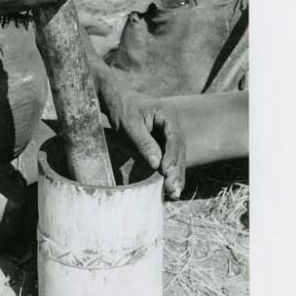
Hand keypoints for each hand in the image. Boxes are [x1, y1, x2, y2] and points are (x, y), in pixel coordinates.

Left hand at [99, 77, 185, 199]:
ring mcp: (170, 134)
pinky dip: (170, 173)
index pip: (174, 137)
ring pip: (177, 157)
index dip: (172, 156)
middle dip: (176, 170)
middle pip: (179, 150)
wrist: (116, 100)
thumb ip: (144, 143)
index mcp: (168, 114)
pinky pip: (170, 159)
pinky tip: (170, 188)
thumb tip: (156, 164)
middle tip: (173, 190)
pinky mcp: (164, 143)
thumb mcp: (130, 124)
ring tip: (174, 194)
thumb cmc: (122, 109)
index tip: (166, 171)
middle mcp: (173, 124)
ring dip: (176, 175)